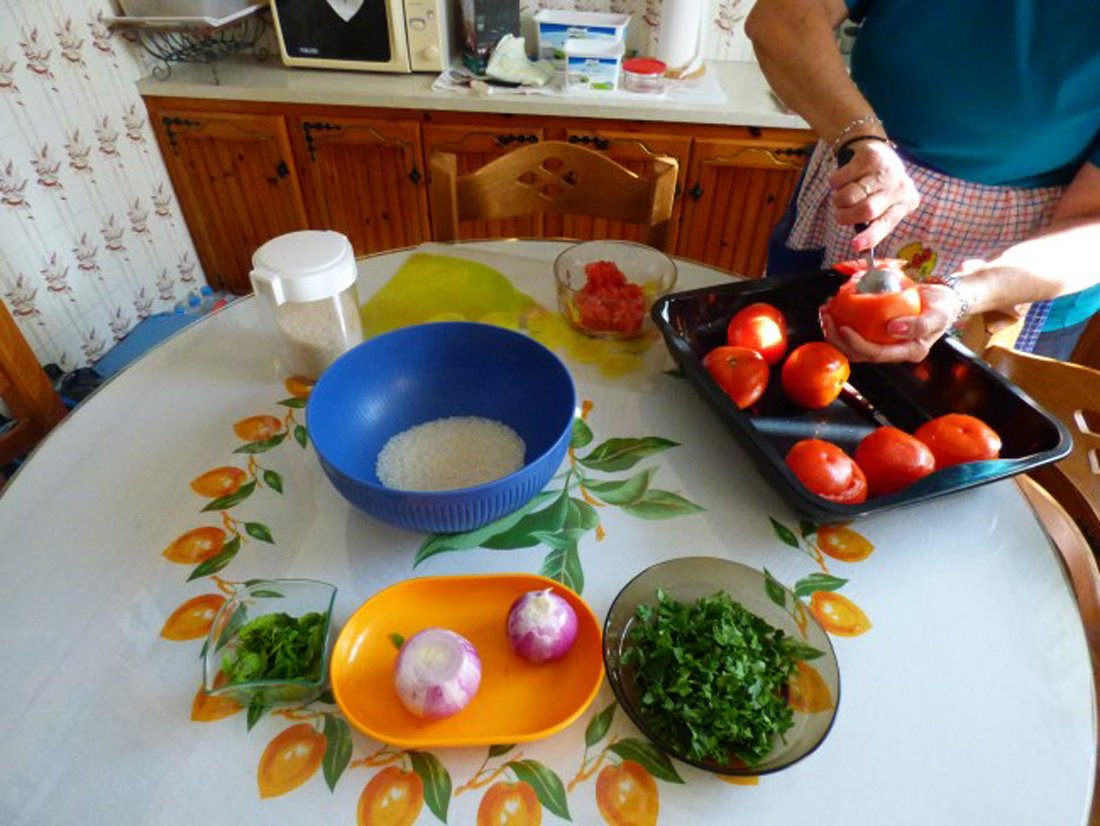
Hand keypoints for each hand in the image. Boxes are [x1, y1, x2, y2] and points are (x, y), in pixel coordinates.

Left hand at [820, 284, 960, 362]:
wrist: (942, 299)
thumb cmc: (942, 306)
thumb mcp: (938, 313)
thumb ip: (920, 324)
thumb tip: (892, 329)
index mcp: (909, 351)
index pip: (877, 354)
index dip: (857, 344)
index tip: (843, 327)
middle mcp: (894, 352)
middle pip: (859, 354)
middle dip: (837, 338)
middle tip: (827, 317)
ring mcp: (884, 344)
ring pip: (852, 347)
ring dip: (834, 332)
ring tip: (825, 313)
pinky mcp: (876, 334)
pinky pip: (855, 333)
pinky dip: (840, 323)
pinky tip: (833, 310)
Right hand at [828, 140, 919, 252]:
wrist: (881, 152)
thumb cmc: (881, 188)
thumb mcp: (886, 206)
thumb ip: (875, 223)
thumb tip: (858, 244)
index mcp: (905, 203)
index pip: (887, 223)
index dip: (870, 236)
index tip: (855, 245)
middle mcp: (898, 186)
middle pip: (866, 210)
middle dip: (846, 216)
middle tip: (840, 215)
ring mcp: (884, 170)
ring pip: (848, 196)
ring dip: (838, 201)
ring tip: (843, 197)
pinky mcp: (868, 157)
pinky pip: (839, 180)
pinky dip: (835, 184)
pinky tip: (844, 179)